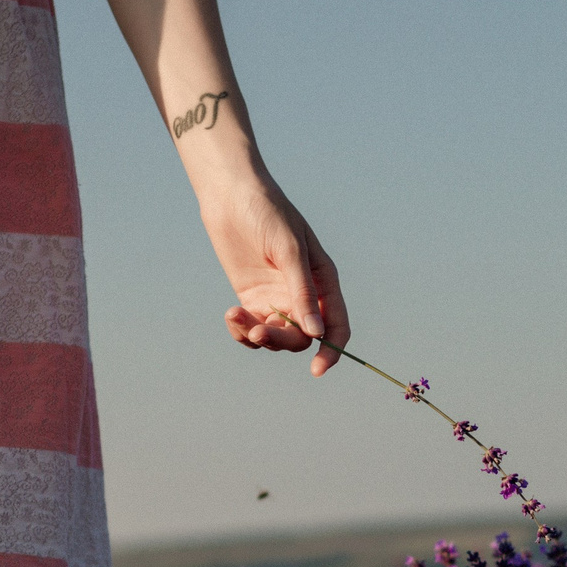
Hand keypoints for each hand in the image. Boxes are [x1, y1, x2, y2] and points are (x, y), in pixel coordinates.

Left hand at [204, 175, 349, 376]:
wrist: (230, 196)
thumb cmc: (267, 213)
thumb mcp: (289, 251)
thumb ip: (303, 293)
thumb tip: (316, 335)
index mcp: (324, 281)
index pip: (336, 326)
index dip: (331, 351)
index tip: (316, 369)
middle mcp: (303, 295)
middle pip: (303, 338)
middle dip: (281, 341)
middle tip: (258, 332)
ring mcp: (277, 299)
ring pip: (276, 338)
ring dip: (257, 336)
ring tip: (236, 316)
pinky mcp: (252, 300)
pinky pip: (253, 330)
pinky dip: (242, 330)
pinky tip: (231, 314)